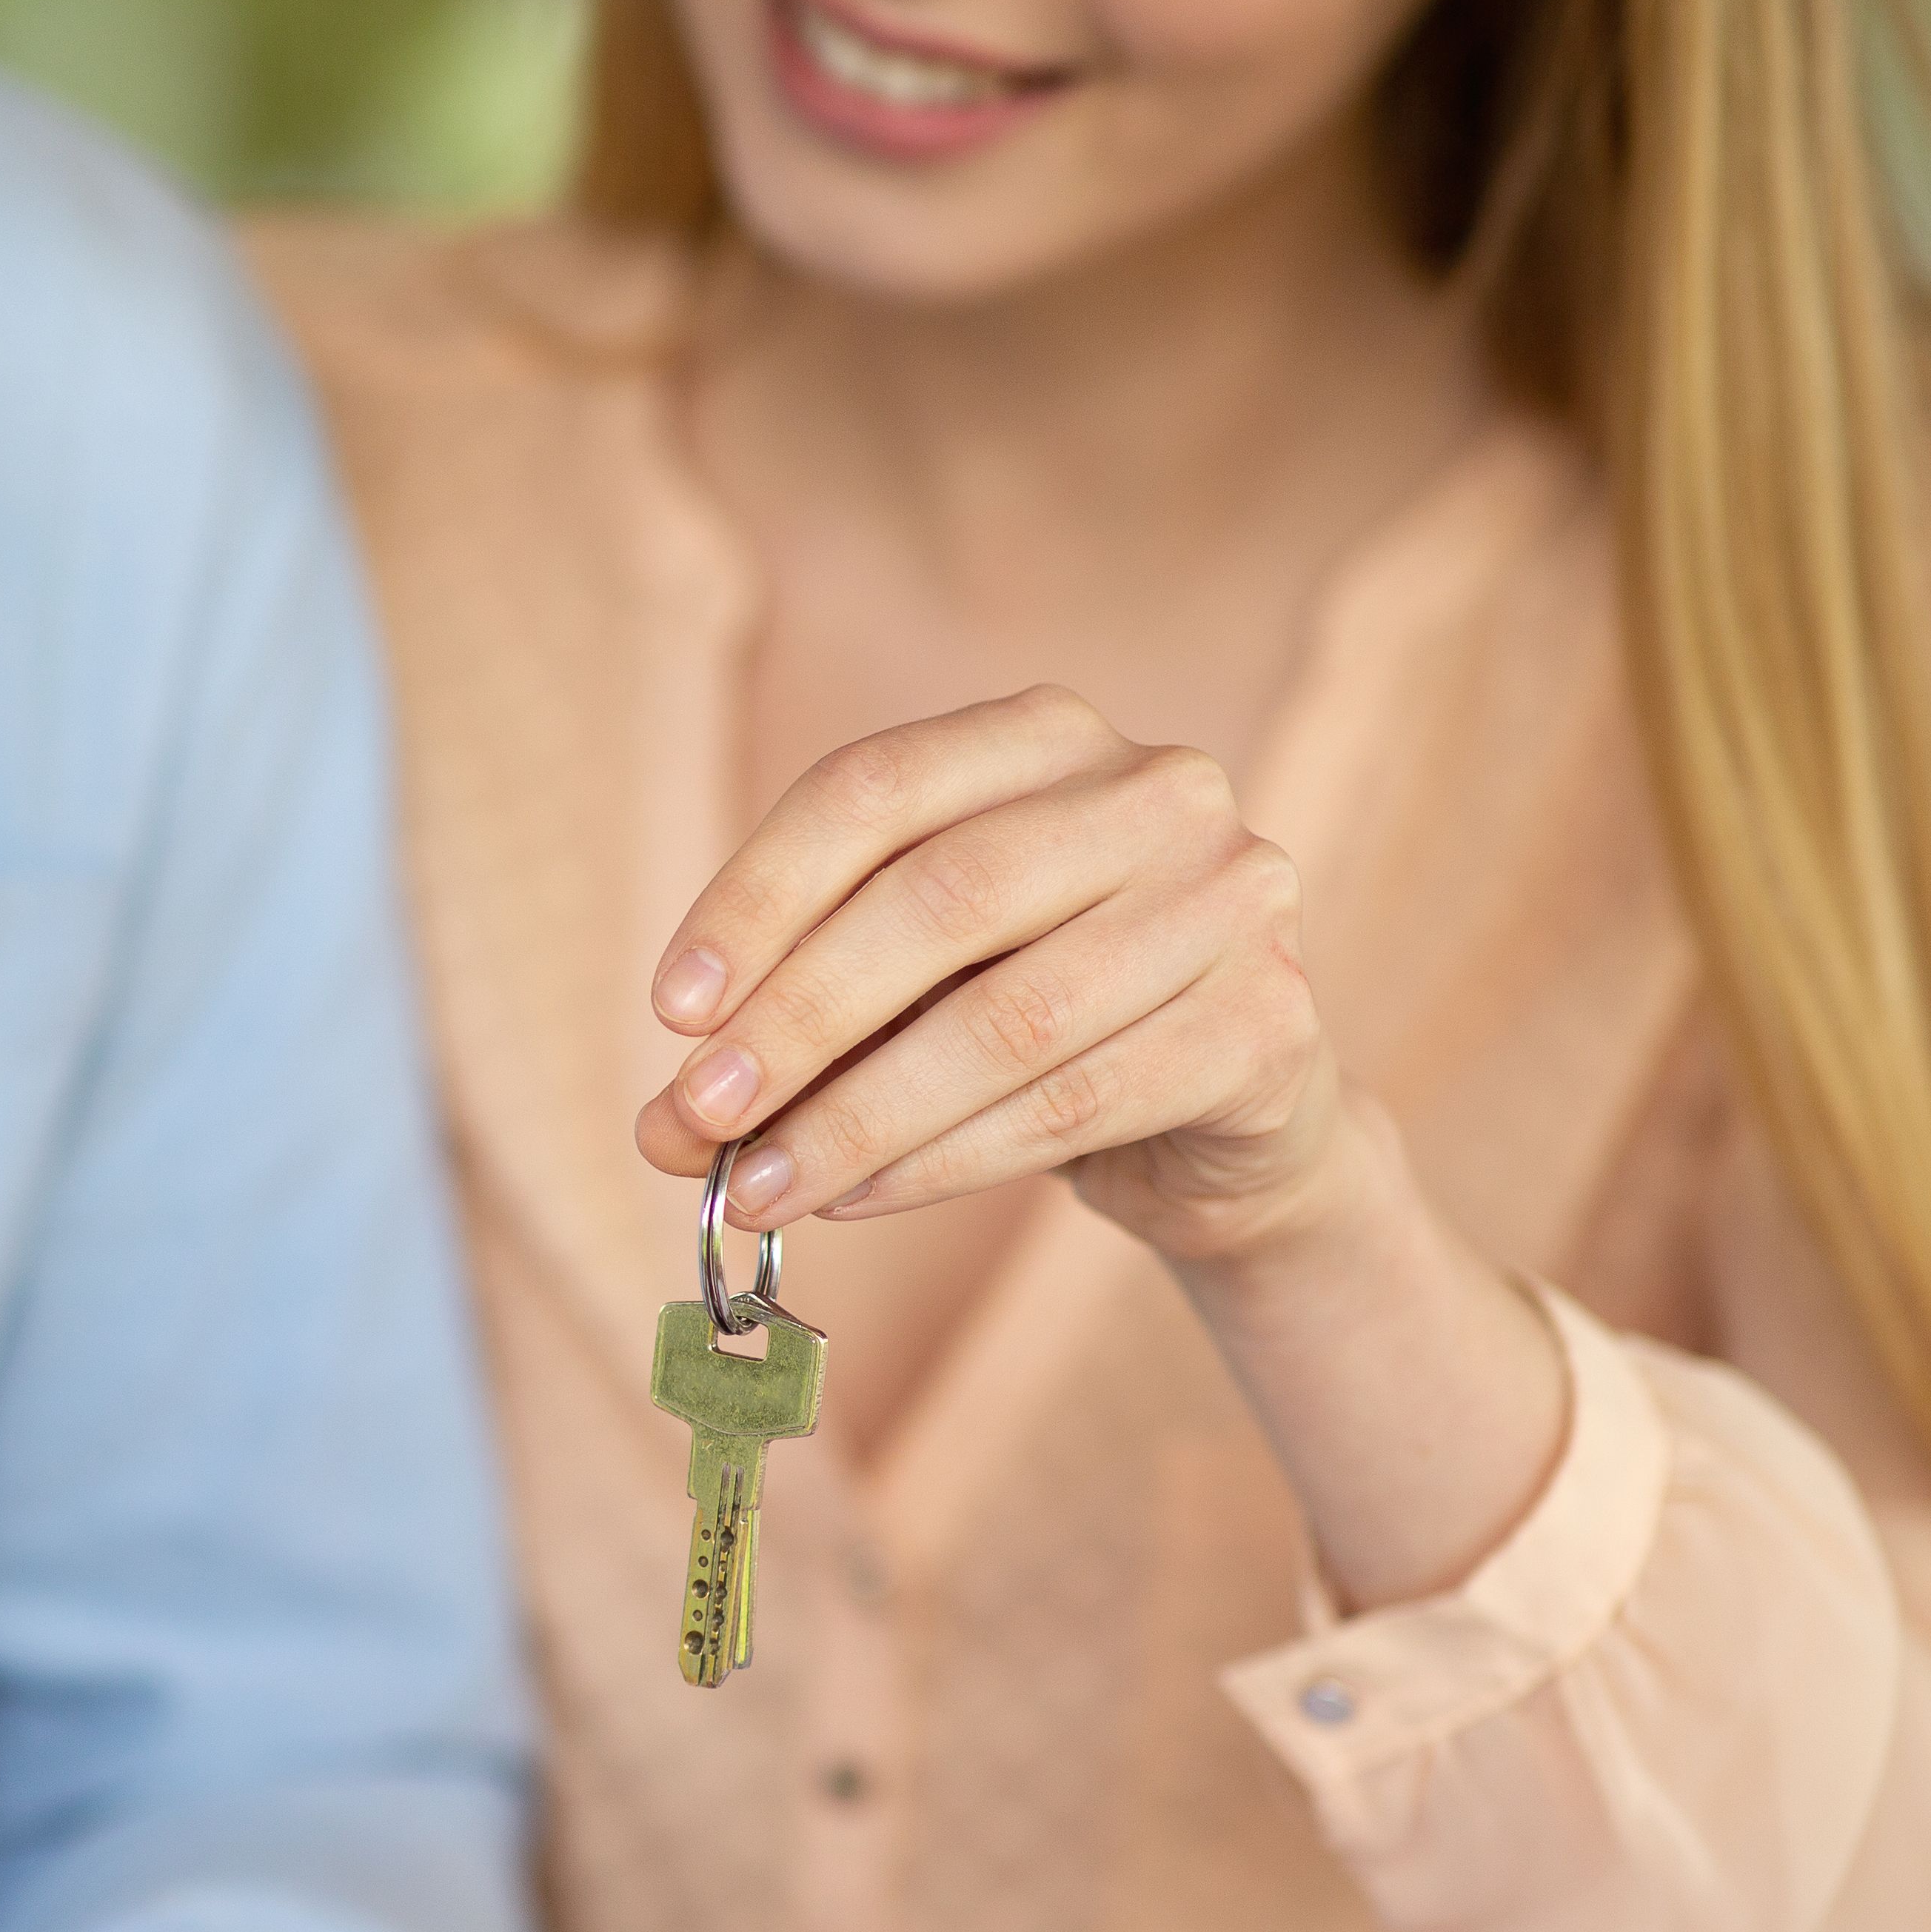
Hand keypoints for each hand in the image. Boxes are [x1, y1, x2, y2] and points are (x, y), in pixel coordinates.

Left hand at [640, 685, 1348, 1258]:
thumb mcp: (906, 989)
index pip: (871, 788)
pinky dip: (943, 1161)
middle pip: (939, 898)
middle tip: (694, 1117)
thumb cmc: (1032, 1016)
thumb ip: (790, 1026)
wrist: (1223, 1113)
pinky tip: (856, 1196)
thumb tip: (664, 1126)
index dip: (755, 897)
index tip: (671, 1010)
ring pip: (1007, 1020)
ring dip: (857, 1118)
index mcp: (1047, 735)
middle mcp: (1157, 790)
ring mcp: (1230, 900)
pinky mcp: (1266, 1025)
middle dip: (797, 1020)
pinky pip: (1073, 1103)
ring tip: (755, 1187)